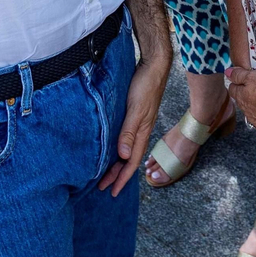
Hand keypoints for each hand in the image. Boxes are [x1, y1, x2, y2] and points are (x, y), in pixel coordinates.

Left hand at [96, 57, 167, 195]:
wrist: (153, 65)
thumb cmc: (145, 85)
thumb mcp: (136, 109)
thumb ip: (129, 131)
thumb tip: (123, 156)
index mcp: (143, 132)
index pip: (132, 162)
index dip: (122, 178)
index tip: (112, 191)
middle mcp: (140, 130)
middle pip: (128, 159)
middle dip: (116, 174)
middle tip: (102, 187)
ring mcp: (137, 122)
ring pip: (126, 149)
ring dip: (116, 162)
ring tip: (104, 173)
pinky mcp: (132, 114)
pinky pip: (124, 137)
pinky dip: (116, 147)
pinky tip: (110, 147)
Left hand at [226, 66, 255, 140]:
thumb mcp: (252, 76)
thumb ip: (239, 74)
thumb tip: (227, 72)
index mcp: (241, 97)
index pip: (233, 89)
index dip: (236, 83)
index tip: (240, 79)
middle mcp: (246, 111)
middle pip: (242, 102)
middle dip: (245, 96)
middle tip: (253, 90)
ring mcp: (255, 121)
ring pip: (250, 116)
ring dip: (254, 110)